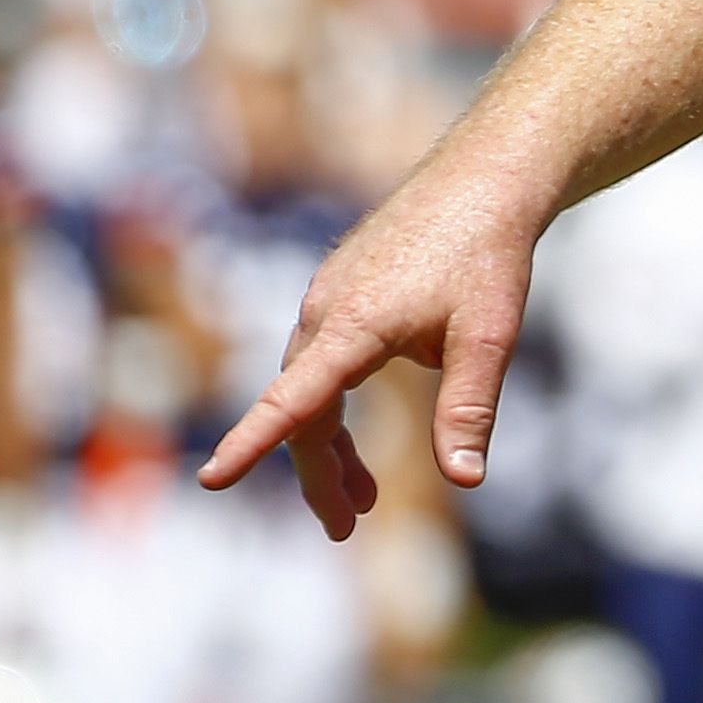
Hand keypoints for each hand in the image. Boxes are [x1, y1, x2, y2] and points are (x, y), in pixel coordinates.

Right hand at [197, 160, 542, 538]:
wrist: (486, 175)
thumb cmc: (489, 252)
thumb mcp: (489, 335)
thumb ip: (469, 408)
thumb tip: (465, 480)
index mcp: (352, 325)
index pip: (292, 398)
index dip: (252, 442)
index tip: (213, 479)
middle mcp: (325, 312)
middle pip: (302, 410)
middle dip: (318, 476)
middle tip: (345, 527)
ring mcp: (329, 299)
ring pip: (309, 388)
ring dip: (327, 446)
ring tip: (362, 500)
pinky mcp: (342, 291)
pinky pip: (320, 363)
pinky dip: (331, 407)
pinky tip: (359, 435)